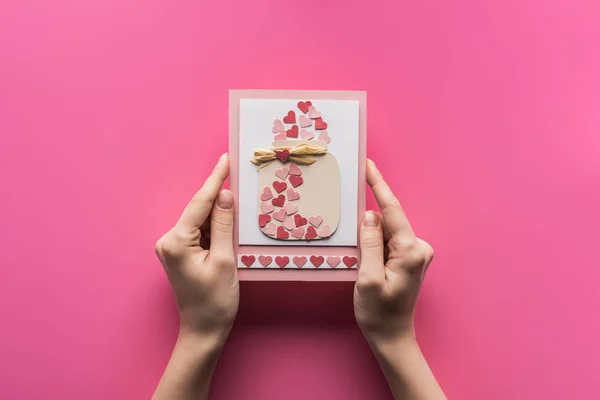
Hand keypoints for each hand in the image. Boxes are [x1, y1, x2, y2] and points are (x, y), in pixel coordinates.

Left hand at [155, 153, 238, 341]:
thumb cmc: (215, 301)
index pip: (199, 203)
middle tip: (239, 179)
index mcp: (176, 241)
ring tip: (237, 216)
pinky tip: (227, 231)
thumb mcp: (225, 260)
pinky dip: (214, 229)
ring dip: (219, 217)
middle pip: (199, 210)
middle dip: (219, 198)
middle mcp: (168, 240)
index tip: (226, 159)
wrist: (203, 330)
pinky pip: (199, 232)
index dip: (215, 179)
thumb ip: (224, 225)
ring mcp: (171, 246)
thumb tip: (225, 195)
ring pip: (200, 221)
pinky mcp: (178, 252)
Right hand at [354, 160, 444, 399]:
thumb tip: (371, 214)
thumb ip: (370, 243)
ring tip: (364, 268)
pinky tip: (368, 265)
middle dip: (369, 227)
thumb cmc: (379, 312)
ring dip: (371, 241)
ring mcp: (417, 253)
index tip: (368, 164)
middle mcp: (419, 247)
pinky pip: (388, 242)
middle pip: (388, 222)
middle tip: (358, 251)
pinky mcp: (410, 259)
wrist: (392, 337)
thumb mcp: (368, 278)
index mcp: (411, 250)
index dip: (378, 185)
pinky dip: (375, 246)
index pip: (392, 210)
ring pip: (387, 233)